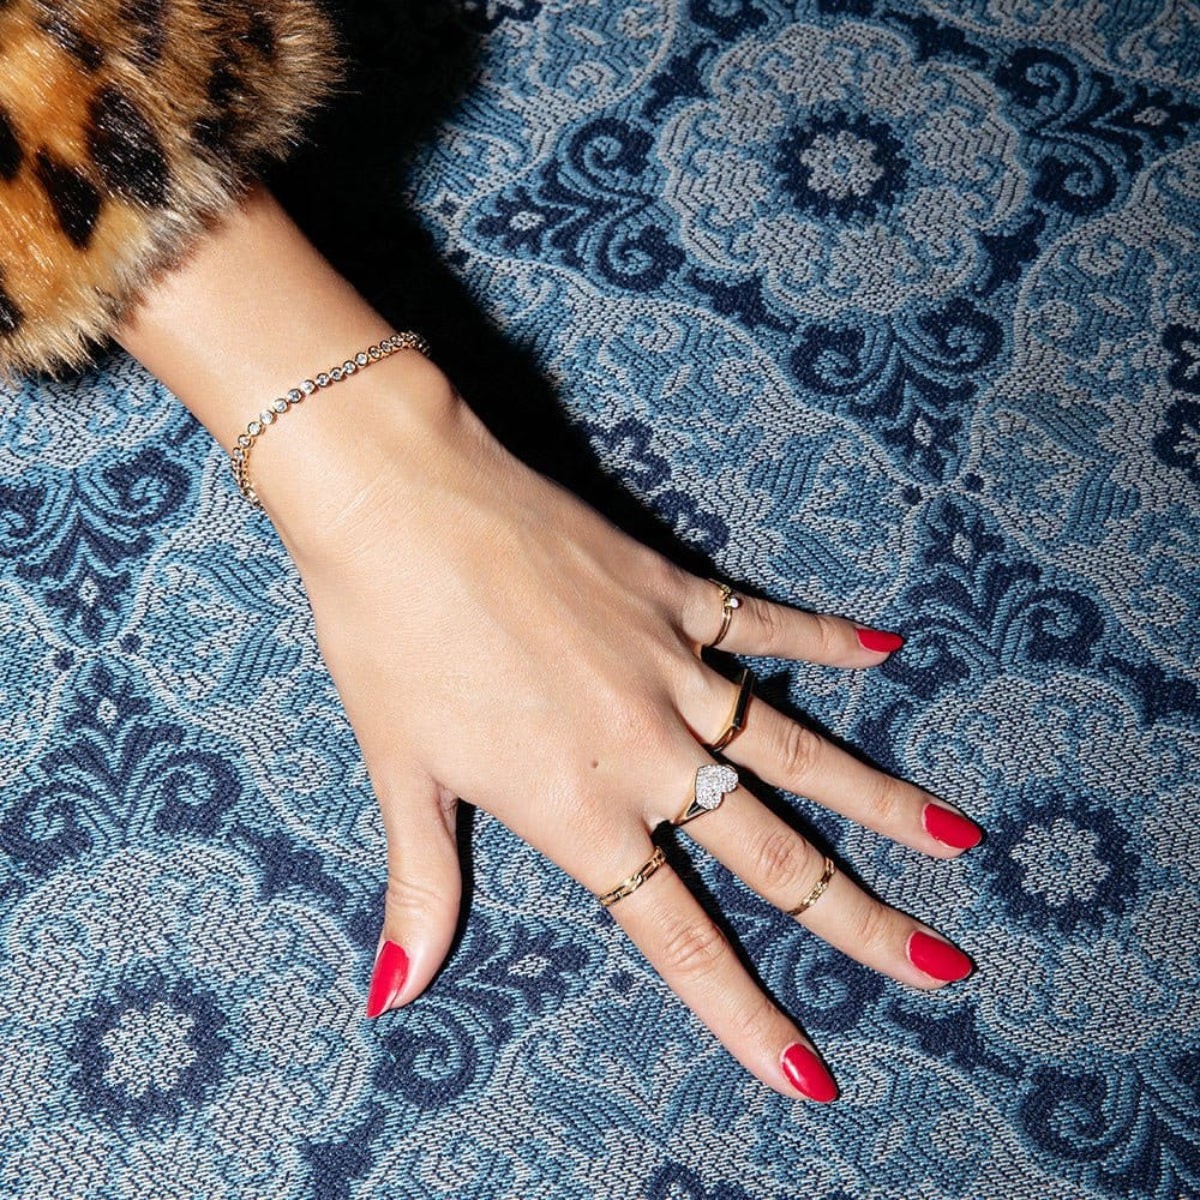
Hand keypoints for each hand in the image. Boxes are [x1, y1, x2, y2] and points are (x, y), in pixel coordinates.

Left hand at [254, 352, 981, 1101]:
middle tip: (944, 968)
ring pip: (799, 752)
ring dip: (882, 802)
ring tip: (957, 840)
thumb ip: (423, 892)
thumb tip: (393, 997)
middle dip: (863, 923)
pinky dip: (825, 638)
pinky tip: (886, 647)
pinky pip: (767, 625)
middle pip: (776, 858)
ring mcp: (672, 670)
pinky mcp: (675, 595)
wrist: (403, 505)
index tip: (809, 1074)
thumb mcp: (400, 775)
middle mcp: (648, 753)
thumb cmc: (387, 641)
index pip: (679, 941)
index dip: (744, 1016)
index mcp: (580, 810)